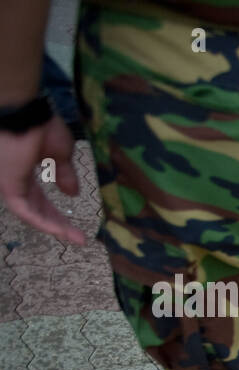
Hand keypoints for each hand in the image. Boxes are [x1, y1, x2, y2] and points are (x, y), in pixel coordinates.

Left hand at [0, 115, 85, 245]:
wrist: (24, 113)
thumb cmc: (41, 125)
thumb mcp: (61, 152)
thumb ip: (64, 174)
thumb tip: (72, 193)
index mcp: (24, 170)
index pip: (40, 198)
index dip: (58, 213)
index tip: (79, 226)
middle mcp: (15, 179)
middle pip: (37, 209)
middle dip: (58, 224)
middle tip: (79, 238)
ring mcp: (10, 183)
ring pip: (31, 213)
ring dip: (54, 227)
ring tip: (76, 239)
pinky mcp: (9, 187)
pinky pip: (26, 211)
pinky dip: (44, 222)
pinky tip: (61, 231)